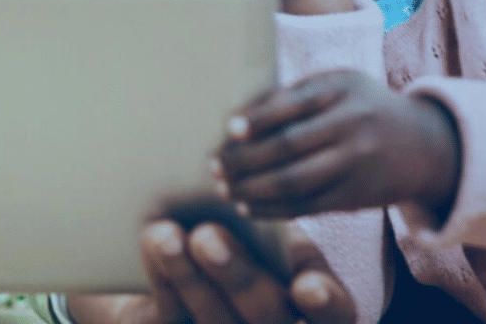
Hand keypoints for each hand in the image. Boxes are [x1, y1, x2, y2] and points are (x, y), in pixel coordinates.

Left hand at [66, 219, 354, 323]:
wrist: (180, 246)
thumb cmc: (240, 228)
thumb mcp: (263, 220)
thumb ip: (265, 208)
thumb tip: (240, 177)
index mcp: (313, 299)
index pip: (333, 312)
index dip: (324, 303)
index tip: (308, 287)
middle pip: (265, 314)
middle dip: (237, 276)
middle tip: (208, 236)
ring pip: (213, 319)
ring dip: (187, 276)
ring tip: (164, 234)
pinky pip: (169, 317)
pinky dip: (161, 278)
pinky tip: (151, 241)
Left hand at [214, 68, 461, 219]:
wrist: (428, 146)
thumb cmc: (362, 106)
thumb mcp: (340, 85)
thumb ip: (296, 94)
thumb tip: (238, 118)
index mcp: (342, 89)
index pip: (293, 104)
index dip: (259, 118)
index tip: (230, 129)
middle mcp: (352, 126)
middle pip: (290, 146)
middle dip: (246, 159)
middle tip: (214, 165)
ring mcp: (357, 165)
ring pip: (296, 181)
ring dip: (253, 189)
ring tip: (224, 189)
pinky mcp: (357, 197)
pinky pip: (309, 206)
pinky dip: (274, 210)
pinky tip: (248, 208)